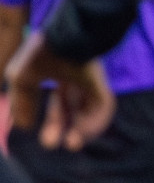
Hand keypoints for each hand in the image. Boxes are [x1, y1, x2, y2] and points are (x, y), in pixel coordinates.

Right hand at [4, 33, 115, 150]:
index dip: (49, 119)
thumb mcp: (22, 78)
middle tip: (52, 144)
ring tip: (71, 144)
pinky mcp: (102, 84)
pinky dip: (94, 123)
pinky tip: (82, 134)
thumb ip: (22, 101)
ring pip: (88, 110)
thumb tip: (23, 126)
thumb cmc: (42, 53)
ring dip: (81, 130)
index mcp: (56, 72)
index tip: (39, 133)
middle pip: (71, 109)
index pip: (57, 102)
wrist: (65, 38)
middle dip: (60, 127)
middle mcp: (75, 77)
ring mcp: (91, 80)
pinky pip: (102, 108)